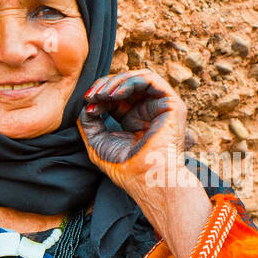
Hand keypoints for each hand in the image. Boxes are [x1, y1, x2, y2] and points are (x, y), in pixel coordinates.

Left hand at [78, 68, 190, 204]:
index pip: (115, 98)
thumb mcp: (98, 142)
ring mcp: (160, 106)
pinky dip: (130, 82)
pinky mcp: (171, 104)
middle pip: (125, 85)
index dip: (99, 95)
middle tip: (91, 95)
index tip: (86, 102)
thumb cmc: (124, 167)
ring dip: (116, 82)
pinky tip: (115, 94)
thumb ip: (90, 122)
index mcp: (133, 120)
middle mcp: (147, 111)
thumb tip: (86, 105)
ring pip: (138, 78)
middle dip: (105, 86)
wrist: (146, 179)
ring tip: (101, 94)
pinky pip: (151, 80)